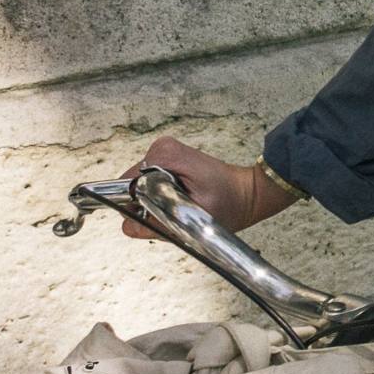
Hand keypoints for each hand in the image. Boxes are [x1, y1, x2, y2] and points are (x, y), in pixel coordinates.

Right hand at [117, 135, 283, 239]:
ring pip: (139, 191)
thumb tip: (130, 225)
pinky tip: (181, 200)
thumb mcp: (194, 218)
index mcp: (165, 155)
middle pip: (132, 190)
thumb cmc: (229, 202)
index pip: (127, 187)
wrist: (247, 193)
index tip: (162, 212)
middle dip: (149, 207)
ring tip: (182, 205)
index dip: (139, 207)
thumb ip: (158, 223)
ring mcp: (162, 153)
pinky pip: (148, 188)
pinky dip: (161, 199)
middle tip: (177, 210)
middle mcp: (160, 149)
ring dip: (156, 204)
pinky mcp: (166, 162)